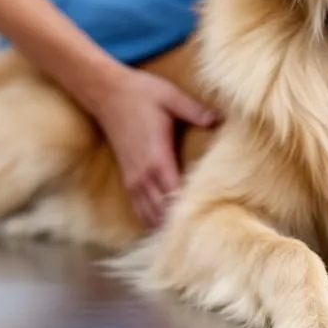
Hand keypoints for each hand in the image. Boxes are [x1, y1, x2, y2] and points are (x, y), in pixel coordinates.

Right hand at [87, 66, 220, 227]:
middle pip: (162, 212)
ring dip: (165, 225)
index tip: (209, 216)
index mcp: (157, 158)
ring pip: (149, 215)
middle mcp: (143, 175)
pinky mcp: (128, 179)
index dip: (190, 208)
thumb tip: (220, 119)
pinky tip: (166, 226)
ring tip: (187, 234)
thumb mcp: (171, 97)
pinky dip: (152, 219)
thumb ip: (196, 111)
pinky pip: (139, 209)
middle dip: (181, 223)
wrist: (107, 93)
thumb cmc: (142, 94)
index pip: (176, 194)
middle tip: (205, 232)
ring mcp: (133, 179)